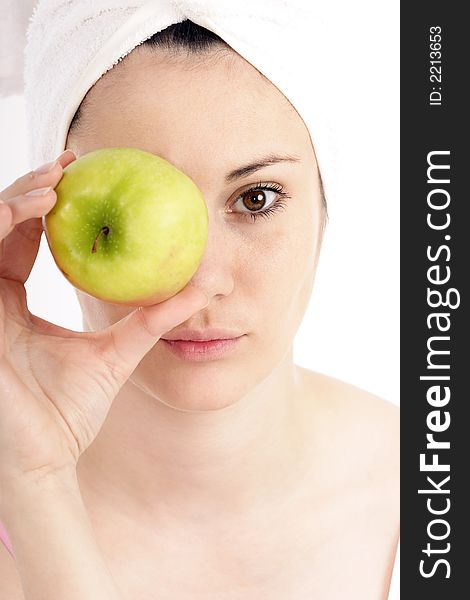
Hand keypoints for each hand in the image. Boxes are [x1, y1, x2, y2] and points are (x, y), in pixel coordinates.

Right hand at [0, 151, 207, 491]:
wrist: (44, 458)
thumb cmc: (69, 412)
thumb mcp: (117, 353)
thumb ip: (152, 319)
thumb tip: (203, 289)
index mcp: (13, 302)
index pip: (21, 239)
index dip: (43, 206)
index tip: (80, 178)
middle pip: (0, 224)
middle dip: (30, 189)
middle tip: (69, 166)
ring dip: (15, 199)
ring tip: (57, 184)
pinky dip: (0, 226)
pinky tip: (36, 211)